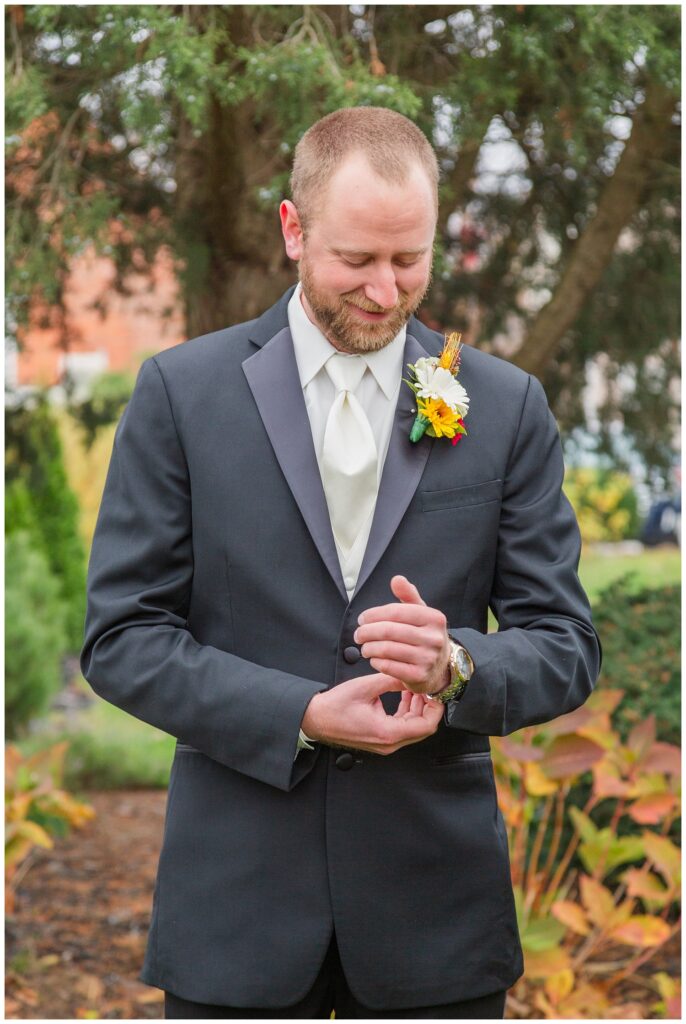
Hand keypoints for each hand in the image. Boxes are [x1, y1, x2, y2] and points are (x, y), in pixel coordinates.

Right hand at [301, 673, 443, 754]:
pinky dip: (407, 712)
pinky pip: (402, 727)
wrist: (315, 719)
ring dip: (417, 708)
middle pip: (422, 728)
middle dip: (427, 706)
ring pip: (413, 728)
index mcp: (388, 733)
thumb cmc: (335, 706)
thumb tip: (410, 674)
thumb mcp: (366, 687)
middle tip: (426, 686)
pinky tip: (403, 695)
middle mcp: (389, 743)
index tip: (435, 692)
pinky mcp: (380, 739)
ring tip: (414, 687)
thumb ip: (391, 680)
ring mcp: (385, 743)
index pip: (426, 726)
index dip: (436, 709)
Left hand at [354, 575, 450, 695]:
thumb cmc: (425, 635)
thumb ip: (408, 595)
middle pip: (388, 631)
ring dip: (369, 648)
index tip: (362, 619)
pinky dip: (376, 662)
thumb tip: (397, 579)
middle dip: (367, 632)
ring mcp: (428, 658)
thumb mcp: (421, 613)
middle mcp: (434, 638)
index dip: (373, 614)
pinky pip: (388, 667)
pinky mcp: (419, 676)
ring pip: (386, 649)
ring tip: (365, 647)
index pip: (395, 611)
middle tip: (358, 634)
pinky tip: (374, 659)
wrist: (441, 667)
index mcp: (434, 618)